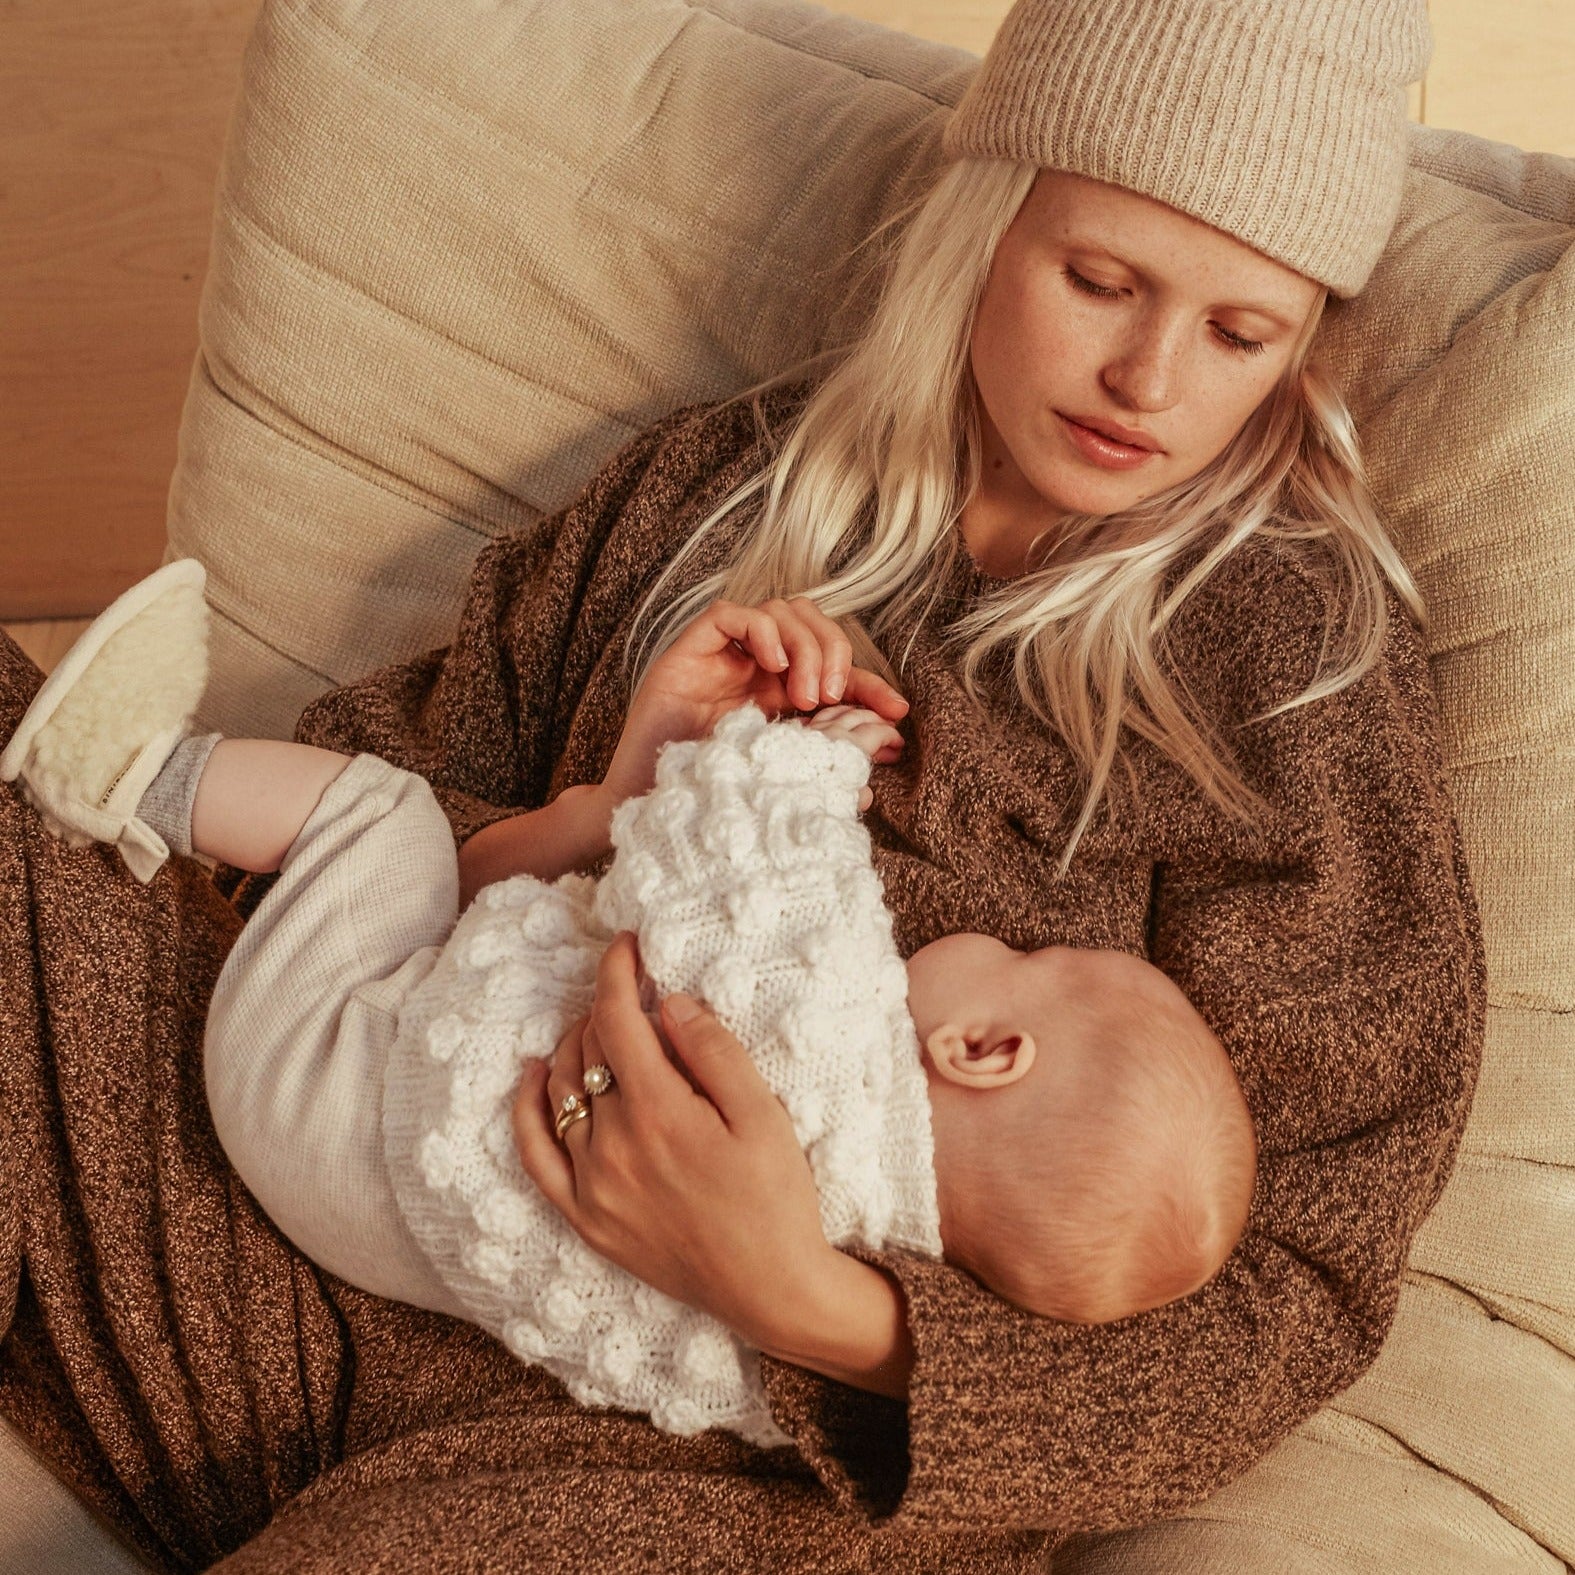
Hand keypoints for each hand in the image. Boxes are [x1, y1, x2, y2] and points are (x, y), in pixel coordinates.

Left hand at [512, 932, 837, 1351]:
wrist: (771, 1288)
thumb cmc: (777, 1197)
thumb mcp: (763, 1114)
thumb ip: (713, 1052)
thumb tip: (668, 1002)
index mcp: (659, 1112)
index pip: (616, 1018)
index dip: (616, 970)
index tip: (627, 944)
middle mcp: (613, 1145)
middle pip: (588, 1049)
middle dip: (606, 1005)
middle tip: (634, 989)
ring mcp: (592, 1184)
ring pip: (560, 1090)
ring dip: (574, 1045)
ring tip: (602, 1027)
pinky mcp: (585, 1217)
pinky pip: (536, 1154)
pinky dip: (528, 1108)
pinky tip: (533, 1076)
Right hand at [599, 597, 907, 805]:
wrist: (648, 812)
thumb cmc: (711, 800)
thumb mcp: (784, 780)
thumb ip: (827, 766)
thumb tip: (882, 762)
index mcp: (780, 698)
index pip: (834, 669)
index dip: (869, 683)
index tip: (896, 713)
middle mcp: (755, 671)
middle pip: (812, 623)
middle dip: (834, 654)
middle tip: (829, 700)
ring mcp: (722, 659)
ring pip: (780, 610)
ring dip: (804, 645)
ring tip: (803, 695)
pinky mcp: (688, 653)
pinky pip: (730, 613)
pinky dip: (762, 629)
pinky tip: (773, 666)